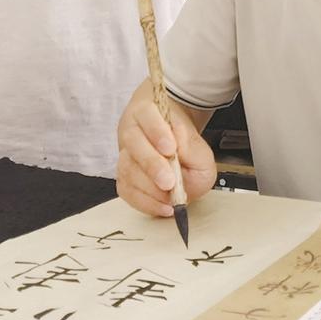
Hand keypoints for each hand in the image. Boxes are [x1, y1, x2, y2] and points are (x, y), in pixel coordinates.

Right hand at [115, 79, 216, 217]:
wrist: (175, 151)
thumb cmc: (185, 144)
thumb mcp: (198, 142)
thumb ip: (192, 148)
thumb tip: (179, 152)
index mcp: (148, 113)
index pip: (148, 116)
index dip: (157, 132)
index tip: (170, 148)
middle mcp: (132, 131)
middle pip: (134, 143)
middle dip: (152, 165)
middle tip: (169, 182)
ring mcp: (124, 154)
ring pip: (127, 168)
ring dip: (150, 188)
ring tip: (171, 199)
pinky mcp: (122, 176)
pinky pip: (126, 190)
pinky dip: (144, 202)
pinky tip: (162, 207)